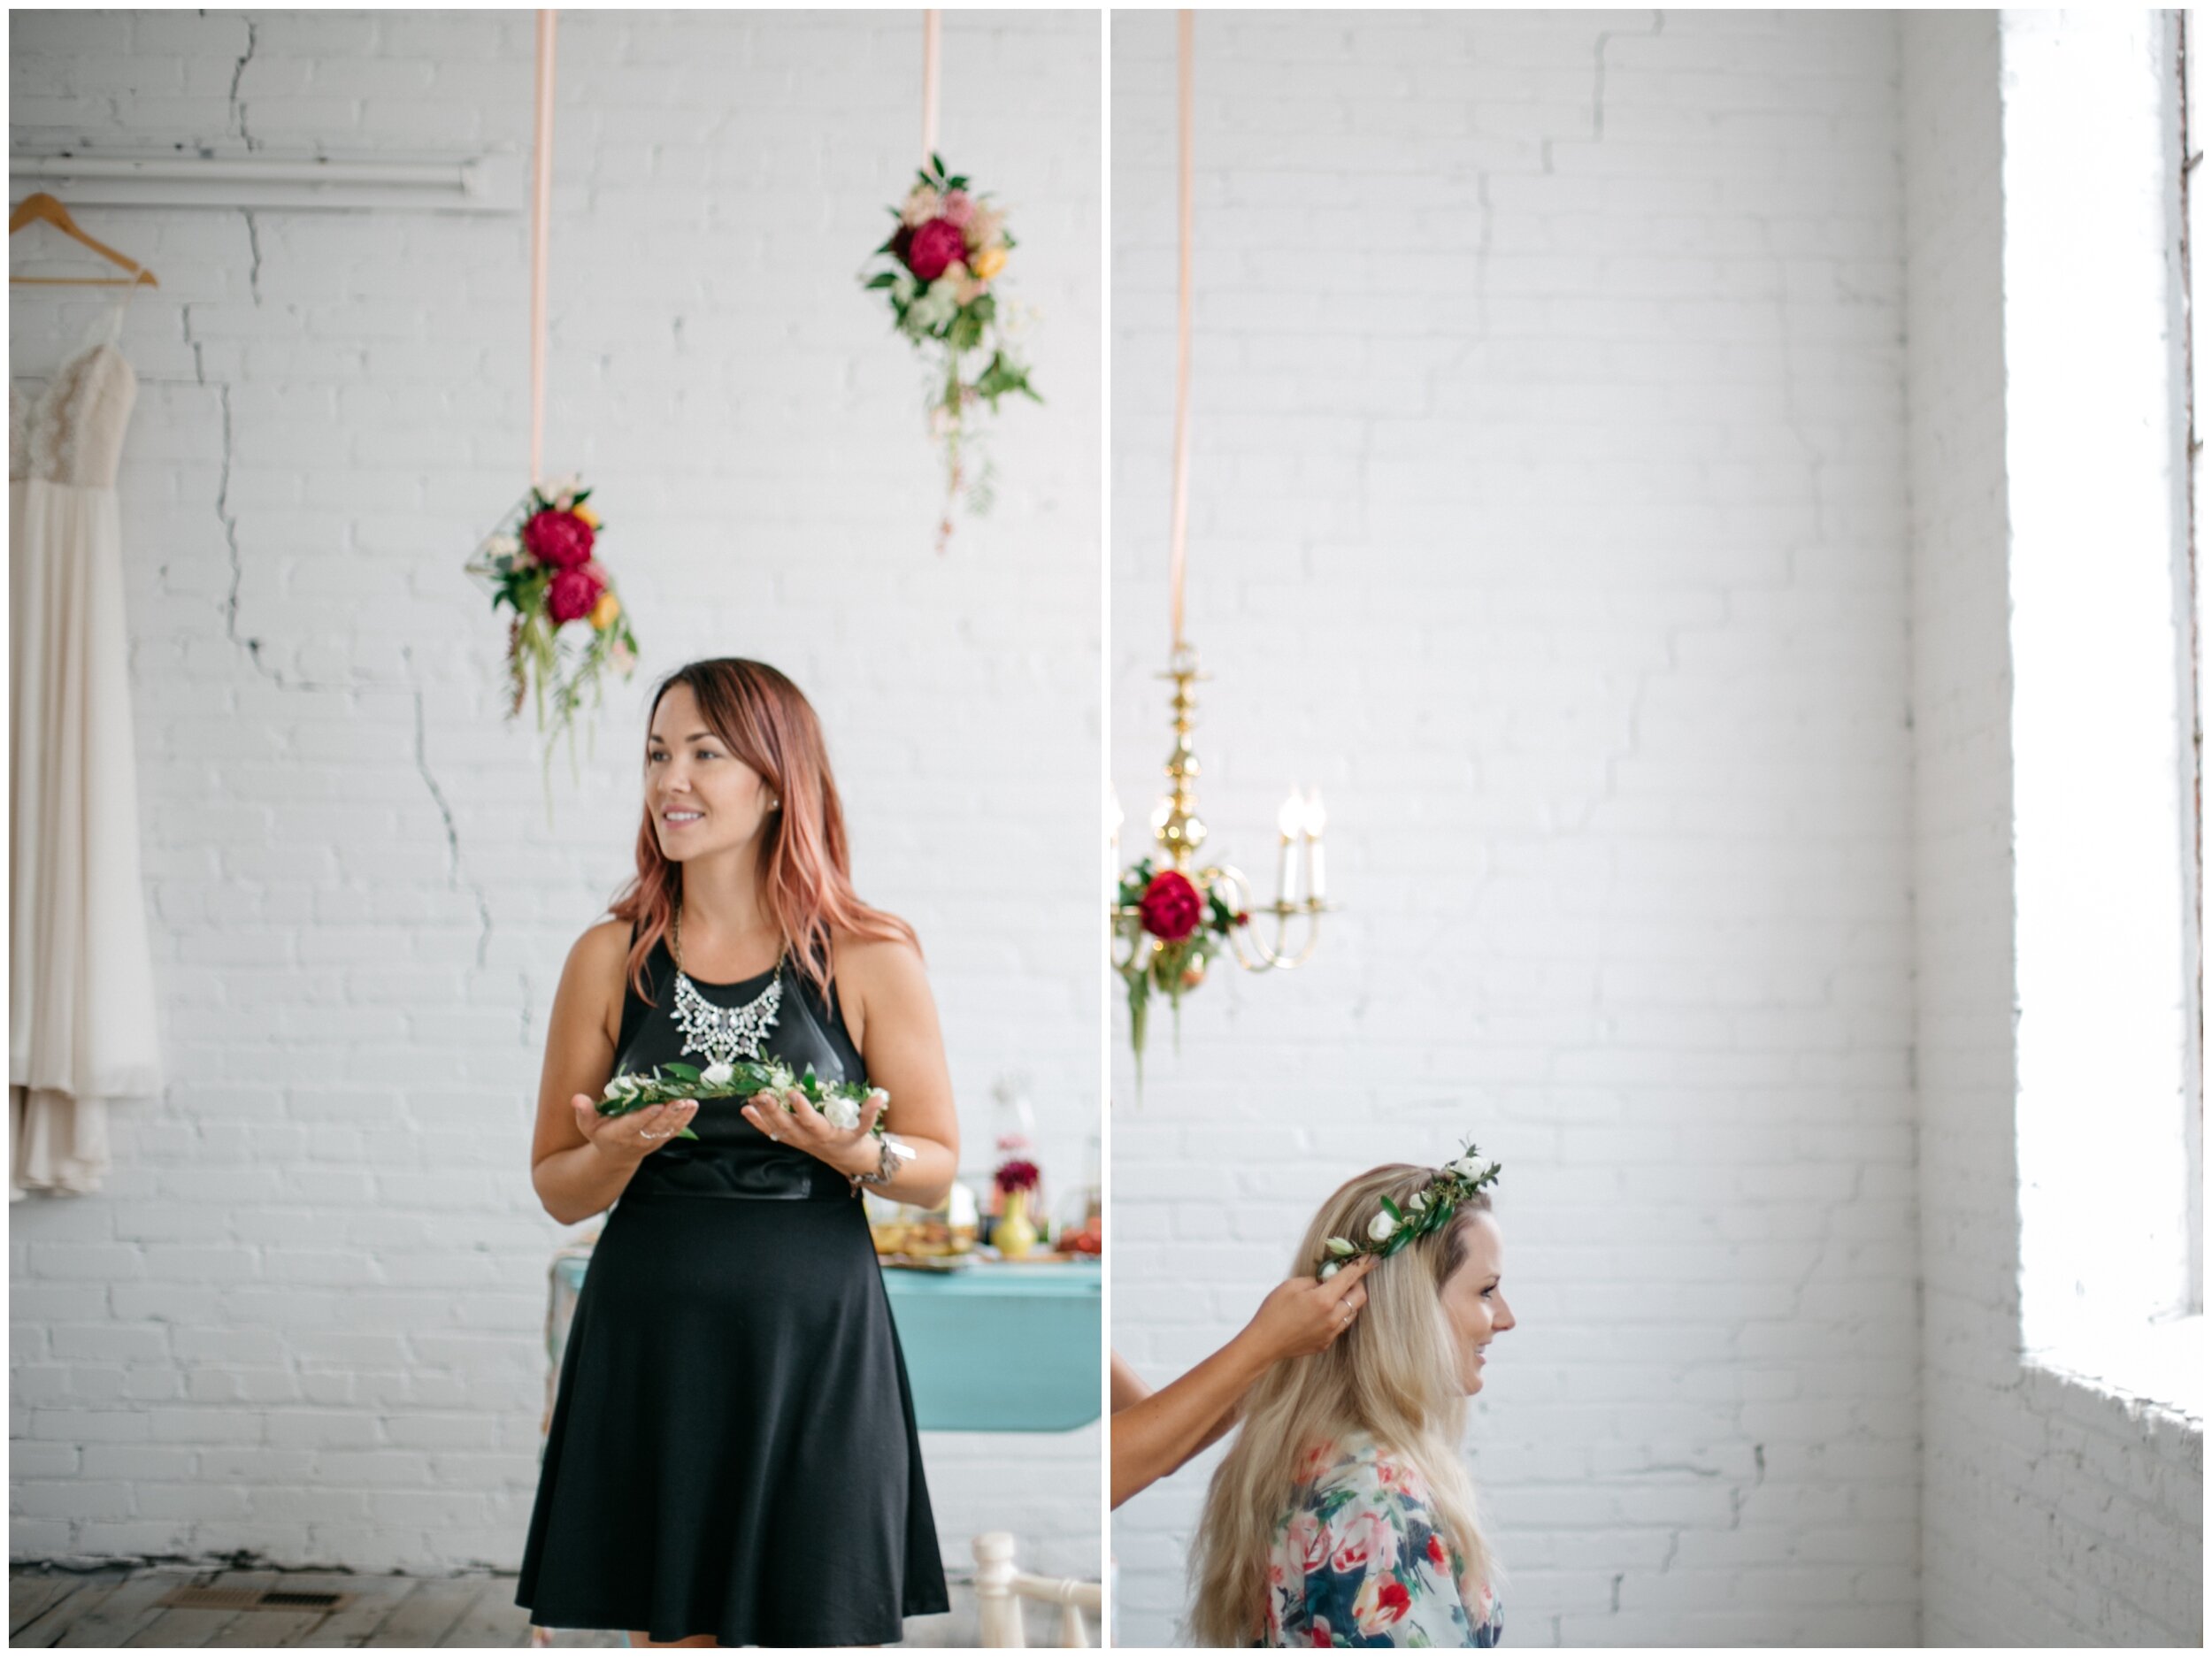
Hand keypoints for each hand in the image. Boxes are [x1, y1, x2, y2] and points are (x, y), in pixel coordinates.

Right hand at [569, 1092, 696, 1164]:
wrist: (616, 1156)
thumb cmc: (601, 1134)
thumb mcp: (587, 1125)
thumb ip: (584, 1111)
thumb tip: (577, 1098)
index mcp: (618, 1133)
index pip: (633, 1124)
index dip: (645, 1116)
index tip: (656, 1105)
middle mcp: (637, 1139)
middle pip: (655, 1126)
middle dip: (668, 1113)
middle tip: (680, 1100)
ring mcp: (651, 1141)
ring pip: (668, 1129)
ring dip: (681, 1116)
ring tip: (691, 1102)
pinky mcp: (661, 1140)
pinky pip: (675, 1131)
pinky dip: (685, 1119)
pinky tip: (693, 1106)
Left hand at [741, 1086, 887, 1177]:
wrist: (846, 1159)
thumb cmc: (854, 1138)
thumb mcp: (865, 1127)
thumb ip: (870, 1113)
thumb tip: (880, 1096)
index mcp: (826, 1134)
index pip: (812, 1121)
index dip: (802, 1108)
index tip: (793, 1092)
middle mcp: (808, 1139)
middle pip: (788, 1125)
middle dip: (774, 1110)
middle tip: (762, 1094)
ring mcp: (797, 1141)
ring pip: (776, 1128)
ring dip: (763, 1114)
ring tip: (751, 1098)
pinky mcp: (790, 1140)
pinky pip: (771, 1132)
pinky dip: (758, 1122)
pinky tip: (746, 1109)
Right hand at [1241, 1254, 1376, 1362]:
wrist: (1264, 1343)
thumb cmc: (1274, 1311)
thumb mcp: (1292, 1286)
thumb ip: (1315, 1280)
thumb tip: (1328, 1279)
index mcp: (1324, 1299)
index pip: (1350, 1277)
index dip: (1363, 1265)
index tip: (1372, 1258)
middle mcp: (1333, 1317)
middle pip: (1360, 1297)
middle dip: (1357, 1284)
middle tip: (1346, 1278)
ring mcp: (1331, 1333)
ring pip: (1352, 1313)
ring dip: (1348, 1301)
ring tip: (1331, 1295)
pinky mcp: (1326, 1343)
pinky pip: (1340, 1326)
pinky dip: (1337, 1315)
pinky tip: (1320, 1312)